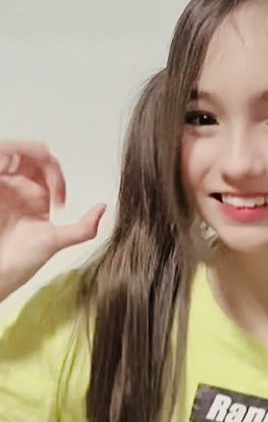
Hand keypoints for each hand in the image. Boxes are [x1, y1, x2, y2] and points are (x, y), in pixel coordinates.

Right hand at [0, 141, 104, 300]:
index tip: (59, 201)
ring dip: (26, 151)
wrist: (1, 269)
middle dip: (43, 159)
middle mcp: (22, 190)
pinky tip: (13, 164)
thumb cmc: (23, 260)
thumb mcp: (58, 241)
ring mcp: (7, 187)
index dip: (58, 178)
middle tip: (49, 169)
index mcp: (38, 198)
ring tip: (35, 159)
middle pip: (34, 158)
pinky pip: (2, 158)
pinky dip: (9, 154)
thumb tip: (103, 208)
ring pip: (17, 154)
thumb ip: (84, 228)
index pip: (50, 173)